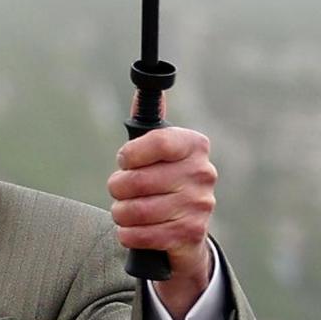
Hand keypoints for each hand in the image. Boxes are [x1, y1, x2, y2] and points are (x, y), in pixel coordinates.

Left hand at [107, 126, 216, 319]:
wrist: (186, 231)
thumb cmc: (164, 181)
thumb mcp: (158, 151)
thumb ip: (148, 121)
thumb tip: (146, 84)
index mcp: (194, 145)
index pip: (158, 142)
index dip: (131, 153)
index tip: (124, 160)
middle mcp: (203, 173)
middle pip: (138, 180)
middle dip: (118, 187)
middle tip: (119, 190)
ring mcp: (199, 205)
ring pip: (136, 210)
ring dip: (120, 213)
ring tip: (124, 211)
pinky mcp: (190, 234)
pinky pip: (141, 235)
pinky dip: (127, 234)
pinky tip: (131, 230)